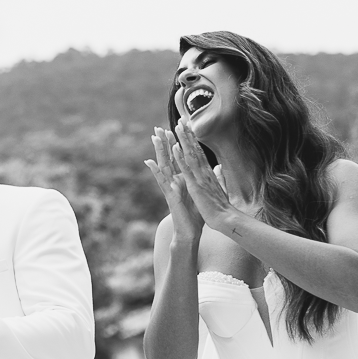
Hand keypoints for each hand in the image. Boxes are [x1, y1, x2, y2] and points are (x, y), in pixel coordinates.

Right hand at [145, 127, 202, 243]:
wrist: (190, 231)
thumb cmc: (195, 213)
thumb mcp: (200, 193)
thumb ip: (201, 180)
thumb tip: (207, 171)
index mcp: (182, 179)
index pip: (178, 158)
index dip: (176, 143)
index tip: (174, 129)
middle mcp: (174, 181)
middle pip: (168, 158)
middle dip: (164, 143)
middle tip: (158, 127)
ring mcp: (170, 188)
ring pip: (162, 165)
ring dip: (158, 151)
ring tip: (153, 137)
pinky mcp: (169, 195)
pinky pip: (162, 181)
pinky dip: (157, 170)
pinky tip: (150, 161)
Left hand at [170, 118, 236, 232]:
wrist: (226, 219)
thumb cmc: (222, 206)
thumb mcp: (219, 188)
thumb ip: (218, 176)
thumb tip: (218, 168)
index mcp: (208, 173)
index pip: (200, 153)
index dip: (193, 139)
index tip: (188, 127)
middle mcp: (204, 172)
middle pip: (195, 149)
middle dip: (188, 134)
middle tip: (181, 119)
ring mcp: (200, 178)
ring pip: (190, 155)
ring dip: (183, 140)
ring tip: (176, 127)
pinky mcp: (195, 186)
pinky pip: (186, 170)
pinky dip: (180, 158)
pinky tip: (175, 148)